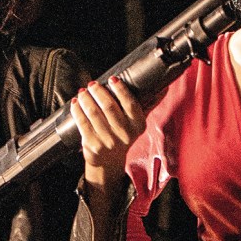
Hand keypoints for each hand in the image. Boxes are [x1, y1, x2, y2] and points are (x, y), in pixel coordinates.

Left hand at [71, 77, 146, 194]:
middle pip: (109, 106)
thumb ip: (149, 104)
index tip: (113, 79)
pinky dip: (77, 110)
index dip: (121, 90)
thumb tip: (164, 88)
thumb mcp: (137, 122)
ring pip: (93, 113)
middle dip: (98, 92)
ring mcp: (108, 141)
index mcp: (138, 125)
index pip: (131, 104)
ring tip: (83, 92)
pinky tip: (76, 103)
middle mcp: (124, 134)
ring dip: (86, 99)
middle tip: (93, 84)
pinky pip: (82, 123)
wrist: (109, 161)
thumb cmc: (122, 135)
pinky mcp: (93, 145)